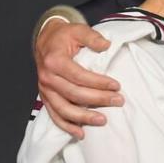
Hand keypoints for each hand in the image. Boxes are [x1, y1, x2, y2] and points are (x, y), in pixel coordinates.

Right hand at [35, 19, 120, 138]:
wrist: (45, 40)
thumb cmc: (63, 36)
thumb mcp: (78, 30)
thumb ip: (92, 37)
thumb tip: (106, 45)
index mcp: (55, 61)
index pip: (79, 76)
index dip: (98, 83)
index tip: (116, 86)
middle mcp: (47, 77)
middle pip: (74, 94)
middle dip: (98, 100)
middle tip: (118, 101)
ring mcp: (45, 90)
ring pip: (63, 109)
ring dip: (83, 118)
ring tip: (102, 120)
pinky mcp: (45, 97)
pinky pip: (55, 115)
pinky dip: (67, 126)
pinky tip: (80, 133)